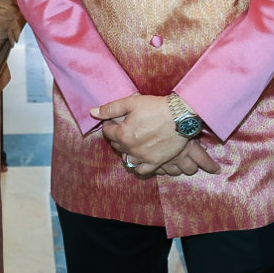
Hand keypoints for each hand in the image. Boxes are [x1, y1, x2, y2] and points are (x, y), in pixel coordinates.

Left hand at [93, 94, 218, 175]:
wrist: (180, 117)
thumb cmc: (156, 107)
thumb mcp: (132, 102)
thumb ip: (110, 108)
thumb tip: (93, 112)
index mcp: (123, 134)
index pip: (107, 131)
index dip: (109, 123)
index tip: (115, 119)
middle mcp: (131, 148)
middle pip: (116, 144)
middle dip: (117, 136)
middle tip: (126, 127)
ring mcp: (143, 157)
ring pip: (127, 158)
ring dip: (126, 150)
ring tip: (132, 141)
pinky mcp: (155, 162)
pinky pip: (141, 170)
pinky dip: (137, 165)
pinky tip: (139, 156)